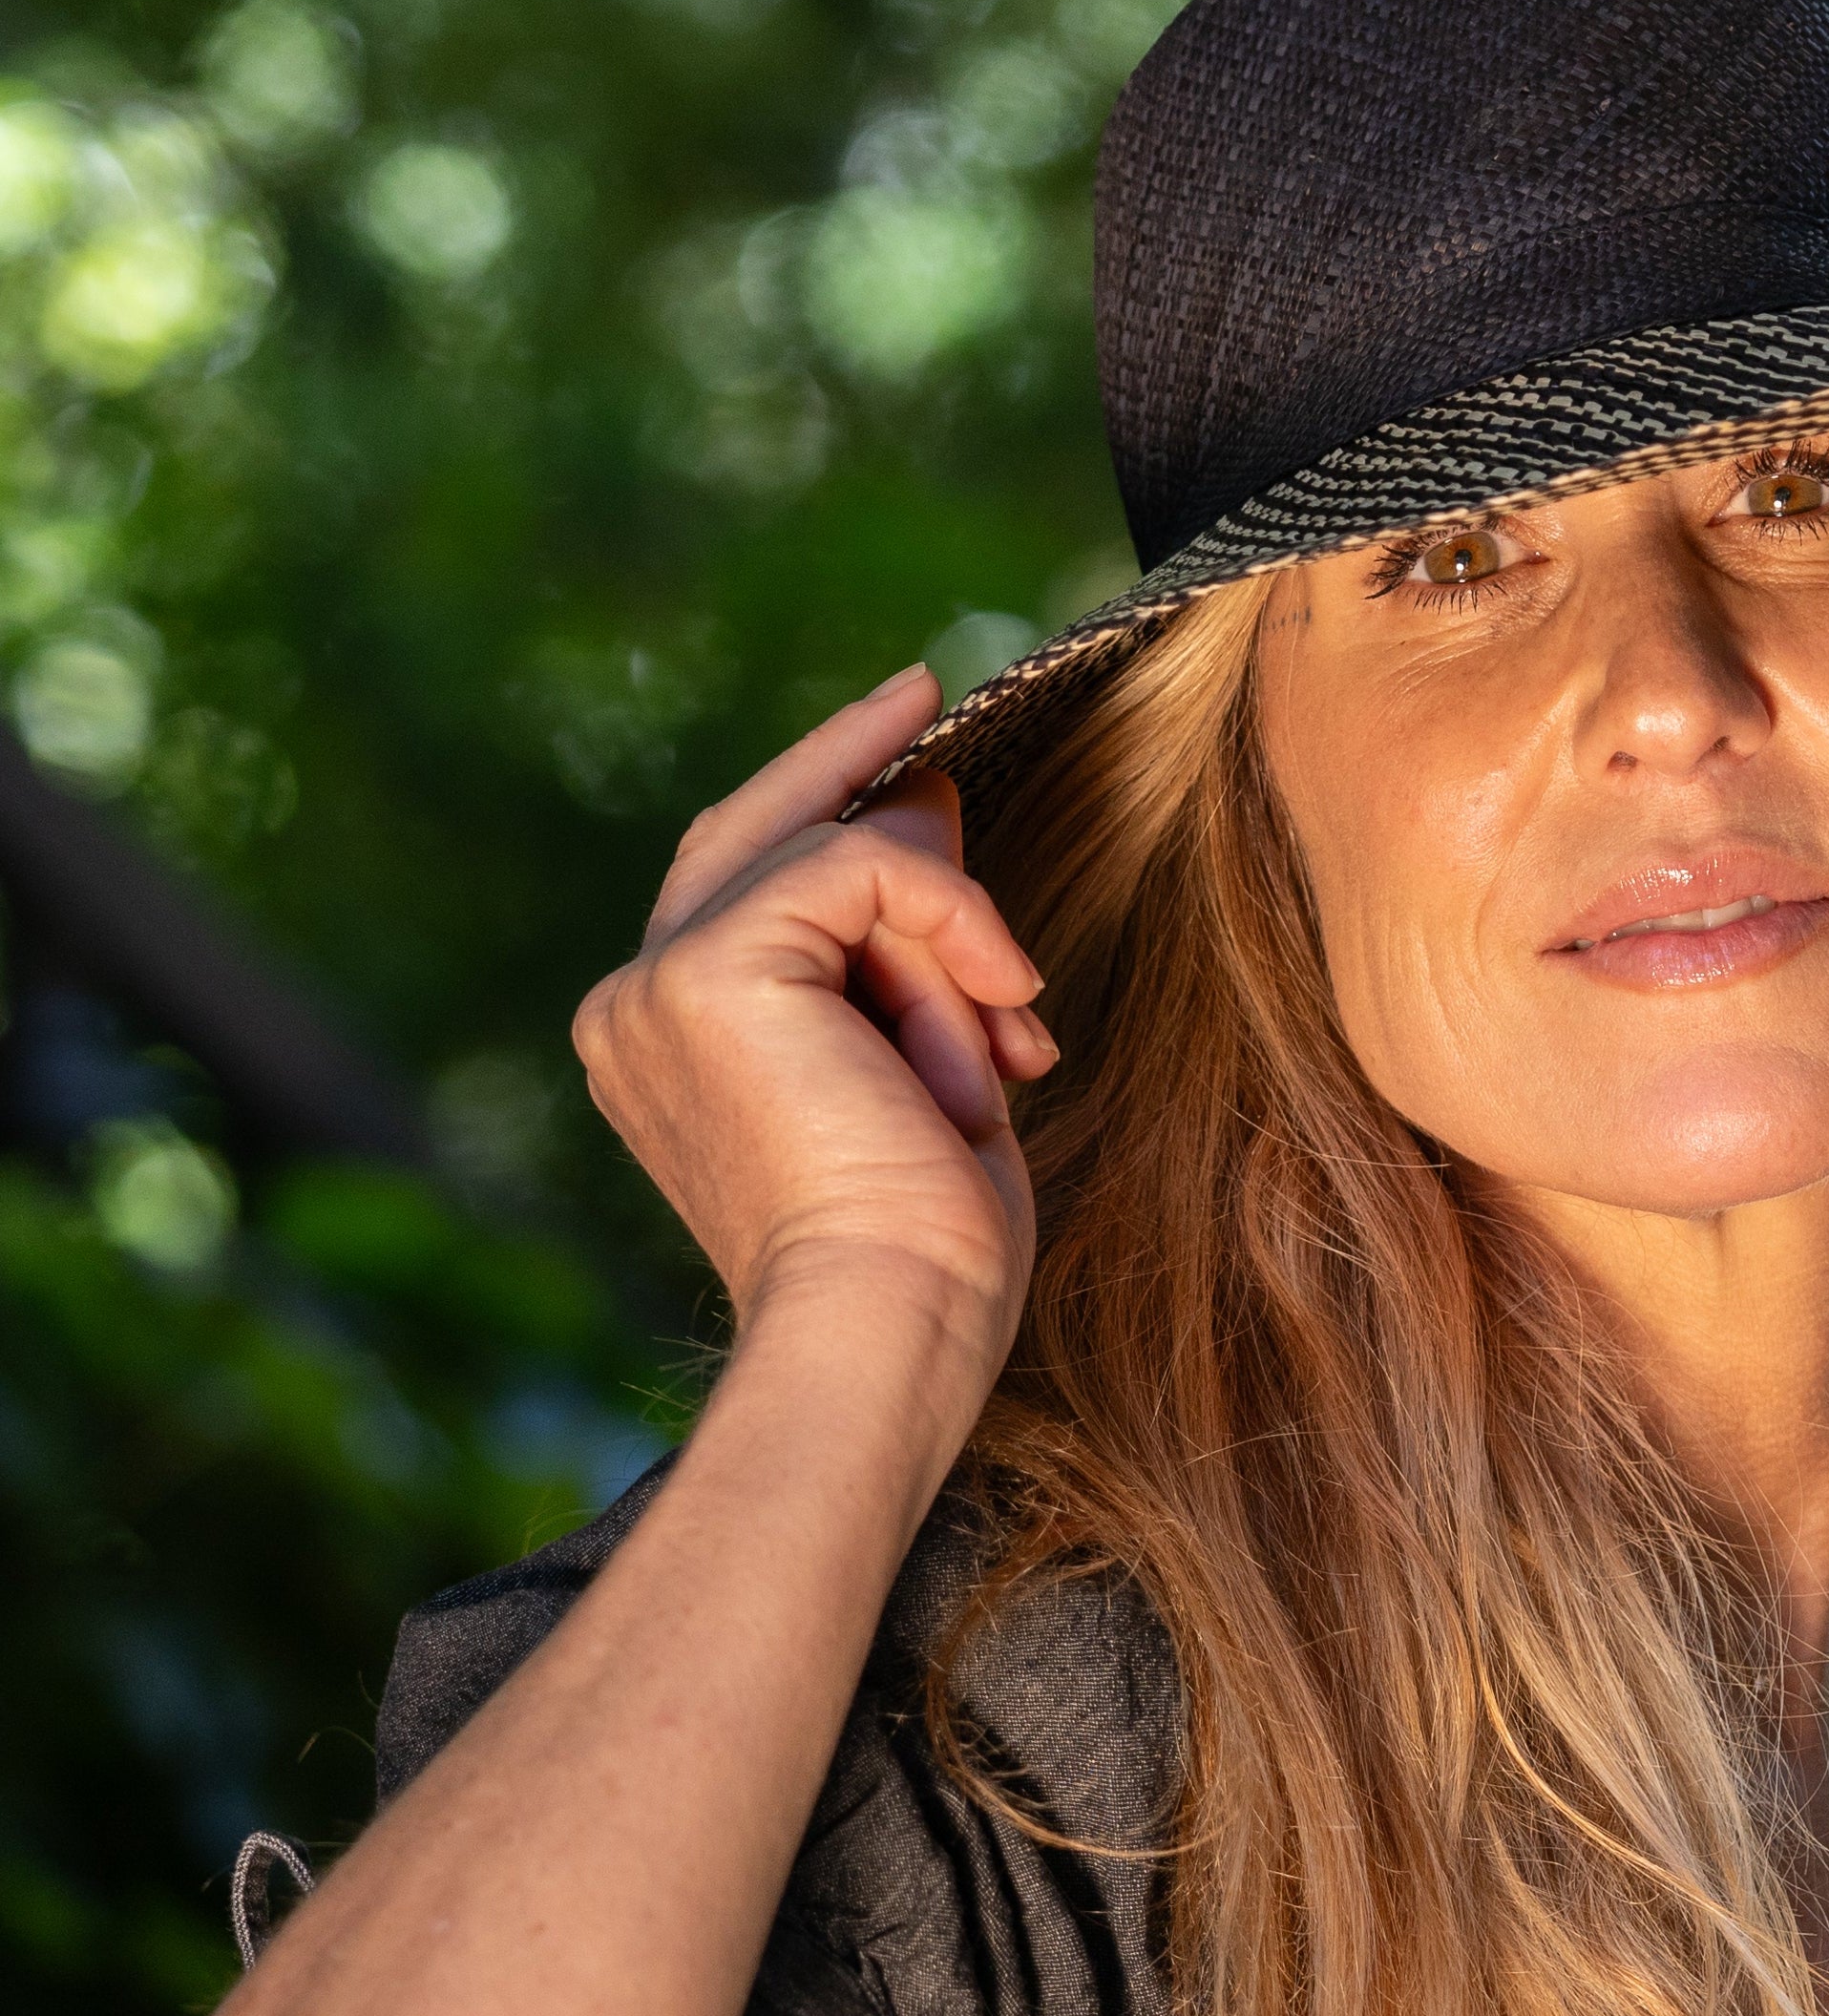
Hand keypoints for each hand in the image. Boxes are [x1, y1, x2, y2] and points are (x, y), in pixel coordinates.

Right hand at [573, 668, 1053, 1398]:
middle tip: (925, 692)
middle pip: (747, 832)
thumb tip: (927, 799)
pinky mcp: (705, 972)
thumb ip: (907, 943)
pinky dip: (952, 918)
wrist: (892, 1324)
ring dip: (949, 940)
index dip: (831, 811)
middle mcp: (637, 1009)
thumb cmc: (925, 1249)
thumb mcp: (929, 1060)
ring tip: (1004, 1045)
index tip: (921, 760)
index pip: (741, 887)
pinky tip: (1002, 997)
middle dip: (847, 762)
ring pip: (830, 858)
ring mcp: (656, 987)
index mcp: (669, 1048)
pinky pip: (857, 865)